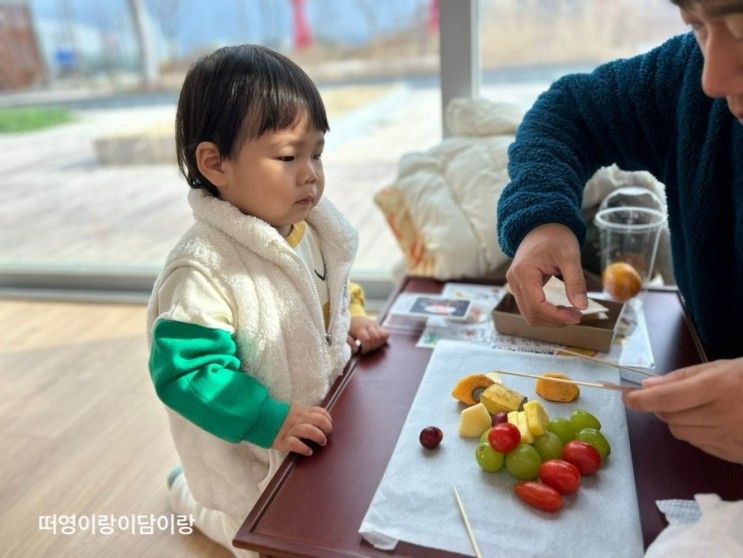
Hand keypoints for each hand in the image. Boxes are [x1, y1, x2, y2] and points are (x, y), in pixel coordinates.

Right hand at [272, 403, 332, 455]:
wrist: (260, 420)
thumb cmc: (281, 419)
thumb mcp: (295, 412)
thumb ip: (307, 414)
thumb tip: (323, 420)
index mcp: (302, 411)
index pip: (320, 412)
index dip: (328, 419)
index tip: (329, 425)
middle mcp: (297, 419)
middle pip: (318, 420)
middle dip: (326, 428)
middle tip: (327, 435)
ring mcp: (290, 430)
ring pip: (308, 430)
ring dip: (318, 436)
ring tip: (322, 442)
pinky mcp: (282, 441)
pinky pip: (294, 444)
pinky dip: (304, 448)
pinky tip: (308, 451)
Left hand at [347, 316, 388, 354]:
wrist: (352, 316)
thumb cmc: (348, 328)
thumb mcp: (345, 335)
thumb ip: (349, 342)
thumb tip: (356, 350)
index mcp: (359, 328)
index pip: (366, 339)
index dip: (366, 348)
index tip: (362, 351)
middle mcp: (368, 325)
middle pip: (375, 338)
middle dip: (372, 346)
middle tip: (366, 349)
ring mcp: (375, 325)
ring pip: (382, 335)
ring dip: (378, 344)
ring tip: (372, 346)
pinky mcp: (379, 326)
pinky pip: (386, 333)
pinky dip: (383, 339)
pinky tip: (377, 343)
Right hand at [505, 223, 586, 325]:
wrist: (541, 225)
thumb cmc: (555, 237)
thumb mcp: (570, 256)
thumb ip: (575, 281)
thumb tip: (582, 306)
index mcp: (524, 273)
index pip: (537, 306)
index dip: (557, 316)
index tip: (577, 316)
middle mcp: (514, 281)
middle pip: (531, 315)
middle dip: (554, 320)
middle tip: (577, 315)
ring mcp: (514, 285)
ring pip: (529, 315)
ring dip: (550, 319)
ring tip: (569, 312)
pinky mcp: (519, 287)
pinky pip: (529, 307)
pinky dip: (545, 313)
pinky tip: (559, 308)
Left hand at [622, 358, 742, 463]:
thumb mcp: (721, 367)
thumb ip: (681, 378)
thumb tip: (646, 386)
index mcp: (718, 387)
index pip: (666, 399)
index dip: (640, 399)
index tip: (626, 397)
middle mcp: (722, 415)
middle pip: (669, 418)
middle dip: (660, 407)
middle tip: (666, 397)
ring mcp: (730, 438)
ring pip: (680, 433)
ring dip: (676, 420)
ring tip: (694, 407)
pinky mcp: (736, 455)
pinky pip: (699, 445)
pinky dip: (695, 433)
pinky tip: (710, 421)